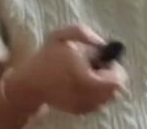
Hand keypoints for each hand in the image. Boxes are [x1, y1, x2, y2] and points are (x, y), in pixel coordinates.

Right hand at [6, 25, 126, 114]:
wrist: (28, 84)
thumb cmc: (46, 58)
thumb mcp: (63, 35)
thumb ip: (86, 34)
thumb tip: (104, 44)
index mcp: (87, 80)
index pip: (117, 80)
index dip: (113, 67)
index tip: (101, 60)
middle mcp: (89, 98)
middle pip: (115, 89)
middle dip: (108, 75)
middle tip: (94, 66)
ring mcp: (85, 107)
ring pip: (108, 96)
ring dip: (102, 84)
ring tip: (85, 74)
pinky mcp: (80, 111)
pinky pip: (98, 102)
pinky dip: (94, 92)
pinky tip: (80, 84)